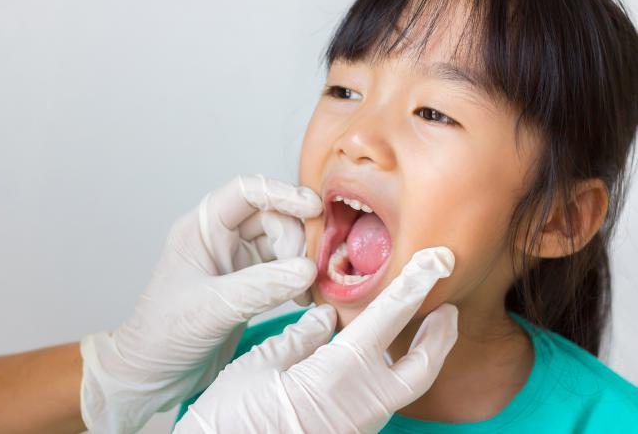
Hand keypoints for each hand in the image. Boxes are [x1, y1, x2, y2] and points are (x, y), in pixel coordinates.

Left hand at [79, 174, 322, 432]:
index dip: (281, 192)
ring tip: (310, 286)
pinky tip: (305, 298)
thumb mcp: (211, 308)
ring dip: (301, 259)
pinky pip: (284, 270)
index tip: (314, 207)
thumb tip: (306, 270)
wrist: (152, 374)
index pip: (245, 191)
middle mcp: (220, 238)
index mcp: (201, 228)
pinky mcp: (250, 286)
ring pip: (282, 242)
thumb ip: (260, 288)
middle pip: (272, 216)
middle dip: (296, 237)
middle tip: (309, 269)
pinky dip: (299, 279)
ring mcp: (236, 262)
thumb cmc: (162, 334)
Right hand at [174, 246, 458, 433]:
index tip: (436, 261)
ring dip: (418, 358)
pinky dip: (389, 375)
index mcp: (339, 375)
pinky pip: (380, 402)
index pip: (389, 318)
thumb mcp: (259, 367)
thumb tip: (325, 318)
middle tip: (447, 308)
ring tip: (419, 331)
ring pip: (404, 388)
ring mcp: (358, 427)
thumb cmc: (230, 420)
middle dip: (440, 336)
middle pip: (422, 367)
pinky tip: (374, 361)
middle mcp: (361, 404)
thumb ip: (299, 338)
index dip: (414, 285)